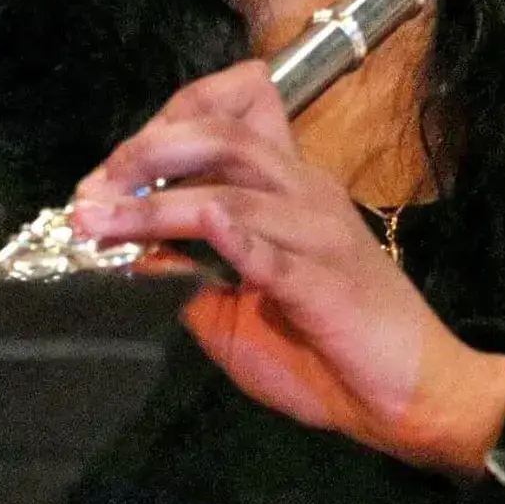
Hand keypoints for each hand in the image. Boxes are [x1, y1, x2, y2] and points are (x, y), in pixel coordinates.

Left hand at [70, 61, 504, 473]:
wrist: (412, 397)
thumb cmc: (327, 350)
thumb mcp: (237, 307)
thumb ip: (188, 271)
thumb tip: (128, 252)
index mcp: (289, 186)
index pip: (237, 107)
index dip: (166, 121)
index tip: (111, 168)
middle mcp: (305, 193)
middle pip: (224, 135)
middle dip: (145, 154)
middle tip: (92, 189)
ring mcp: (318, 234)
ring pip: (228, 194)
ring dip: (152, 208)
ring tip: (97, 223)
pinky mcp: (326, 283)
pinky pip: (270, 252)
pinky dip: (227, 239)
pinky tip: (186, 236)